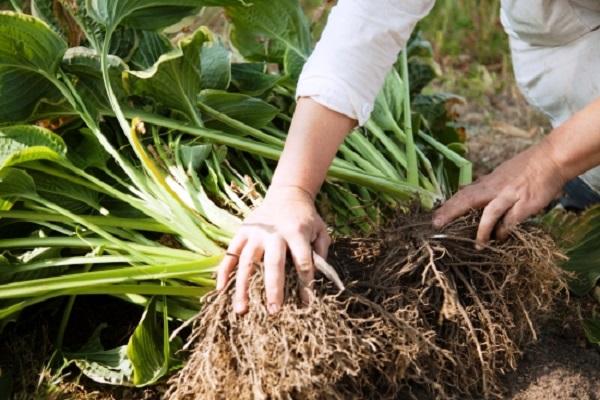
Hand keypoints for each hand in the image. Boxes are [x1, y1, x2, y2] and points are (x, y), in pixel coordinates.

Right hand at [216, 186, 330, 314]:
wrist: (288, 194)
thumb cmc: (307, 218)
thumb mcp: (321, 231)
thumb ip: (320, 253)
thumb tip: (316, 280)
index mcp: (296, 232)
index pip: (302, 261)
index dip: (305, 283)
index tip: (306, 303)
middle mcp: (274, 232)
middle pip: (273, 263)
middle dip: (273, 288)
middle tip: (274, 311)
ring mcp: (255, 232)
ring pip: (247, 262)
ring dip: (243, 287)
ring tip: (241, 310)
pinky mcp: (242, 231)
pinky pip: (230, 253)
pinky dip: (224, 271)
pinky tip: (221, 290)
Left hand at [433, 139, 566, 246]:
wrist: (552, 158)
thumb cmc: (525, 166)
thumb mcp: (500, 172)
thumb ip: (484, 183)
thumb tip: (465, 187)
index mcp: (488, 182)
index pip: (463, 194)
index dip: (448, 206)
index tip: (434, 218)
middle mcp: (495, 188)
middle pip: (468, 200)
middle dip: (451, 212)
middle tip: (437, 225)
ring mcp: (510, 195)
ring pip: (489, 213)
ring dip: (482, 231)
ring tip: (478, 245)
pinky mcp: (526, 204)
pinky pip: (511, 220)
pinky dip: (505, 230)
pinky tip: (501, 238)